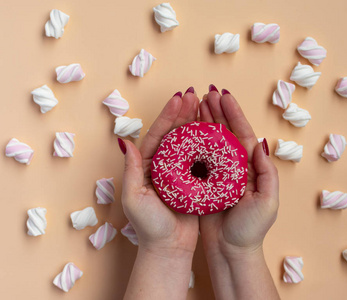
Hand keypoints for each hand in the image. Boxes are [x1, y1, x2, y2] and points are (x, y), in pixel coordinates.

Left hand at [120, 90, 199, 255]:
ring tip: (204, 106)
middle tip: (194, 95)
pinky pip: (200, 157)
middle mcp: (163, 165)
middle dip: (183, 113)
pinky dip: (206, 143)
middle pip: (173, 134)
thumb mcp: (135, 198)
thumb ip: (132, 170)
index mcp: (147, 166)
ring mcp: (179, 172)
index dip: (168, 116)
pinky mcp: (194, 180)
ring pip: (188, 142)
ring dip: (195, 123)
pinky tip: (214, 131)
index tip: (179, 99)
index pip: (157, 135)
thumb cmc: (149, 226)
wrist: (169, 248)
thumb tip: (124, 141)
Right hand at [199, 87, 278, 256]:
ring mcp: (218, 173)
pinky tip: (185, 130)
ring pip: (210, 142)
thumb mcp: (267, 201)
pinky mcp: (204, 182)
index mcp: (251, 167)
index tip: (223, 96)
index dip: (233, 114)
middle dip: (216, 112)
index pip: (242, 134)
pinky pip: (198, 157)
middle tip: (206, 94)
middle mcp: (234, 166)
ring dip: (204, 122)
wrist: (231, 251)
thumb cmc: (251, 229)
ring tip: (195, 104)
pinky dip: (193, 142)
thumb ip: (267, 173)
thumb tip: (260, 144)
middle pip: (225, 133)